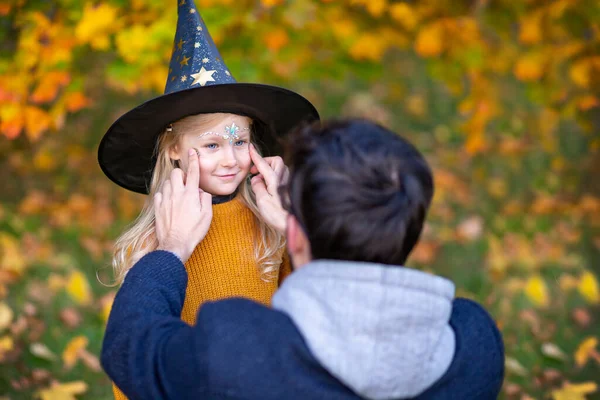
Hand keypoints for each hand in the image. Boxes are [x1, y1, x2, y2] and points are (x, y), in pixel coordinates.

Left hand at [154, 148, 212, 262]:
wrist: (175, 244)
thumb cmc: (194, 231)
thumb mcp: (207, 216)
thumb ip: (205, 200)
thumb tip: (202, 193)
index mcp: (191, 195)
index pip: (193, 172)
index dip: (193, 160)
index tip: (192, 152)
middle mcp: (177, 194)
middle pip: (176, 173)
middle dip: (181, 174)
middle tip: (186, 182)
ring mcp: (166, 200)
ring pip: (167, 182)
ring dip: (173, 184)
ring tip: (178, 193)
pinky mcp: (158, 208)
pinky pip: (159, 194)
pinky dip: (165, 194)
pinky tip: (169, 201)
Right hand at [249, 144, 288, 233]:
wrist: (292, 224)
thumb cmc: (277, 215)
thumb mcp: (262, 201)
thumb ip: (258, 187)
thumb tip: (256, 179)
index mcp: (275, 180)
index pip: (264, 164)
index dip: (256, 156)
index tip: (250, 148)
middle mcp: (283, 179)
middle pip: (276, 161)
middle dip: (265, 161)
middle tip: (255, 171)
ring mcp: (288, 183)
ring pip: (280, 168)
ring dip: (269, 169)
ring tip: (260, 180)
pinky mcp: (290, 189)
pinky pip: (282, 176)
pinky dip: (273, 176)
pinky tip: (268, 187)